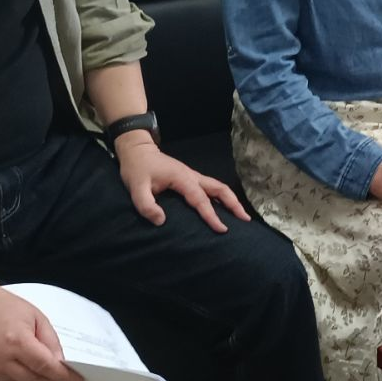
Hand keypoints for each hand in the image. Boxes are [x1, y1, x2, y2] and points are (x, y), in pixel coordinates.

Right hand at [0, 284, 85, 380]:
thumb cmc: (5, 307)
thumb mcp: (36, 317)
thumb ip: (50, 341)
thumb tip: (60, 363)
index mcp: (17, 341)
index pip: (45, 366)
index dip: (63, 376)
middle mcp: (0, 358)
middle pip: (33, 379)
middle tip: (64, 379)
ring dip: (32, 376)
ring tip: (38, 365)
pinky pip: (1, 379)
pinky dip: (14, 373)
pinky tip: (15, 361)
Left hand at [116, 138, 249, 231]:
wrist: (137, 151)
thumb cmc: (137, 169)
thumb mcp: (136, 188)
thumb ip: (146, 205)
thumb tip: (162, 221)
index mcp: (182, 179)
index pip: (201, 200)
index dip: (212, 215)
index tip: (222, 229)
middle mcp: (193, 176)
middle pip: (220, 189)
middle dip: (234, 204)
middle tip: (245, 220)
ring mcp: (193, 176)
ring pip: (219, 187)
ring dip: (231, 200)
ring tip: (241, 215)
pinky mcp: (190, 178)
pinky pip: (211, 188)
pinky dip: (222, 197)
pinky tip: (224, 207)